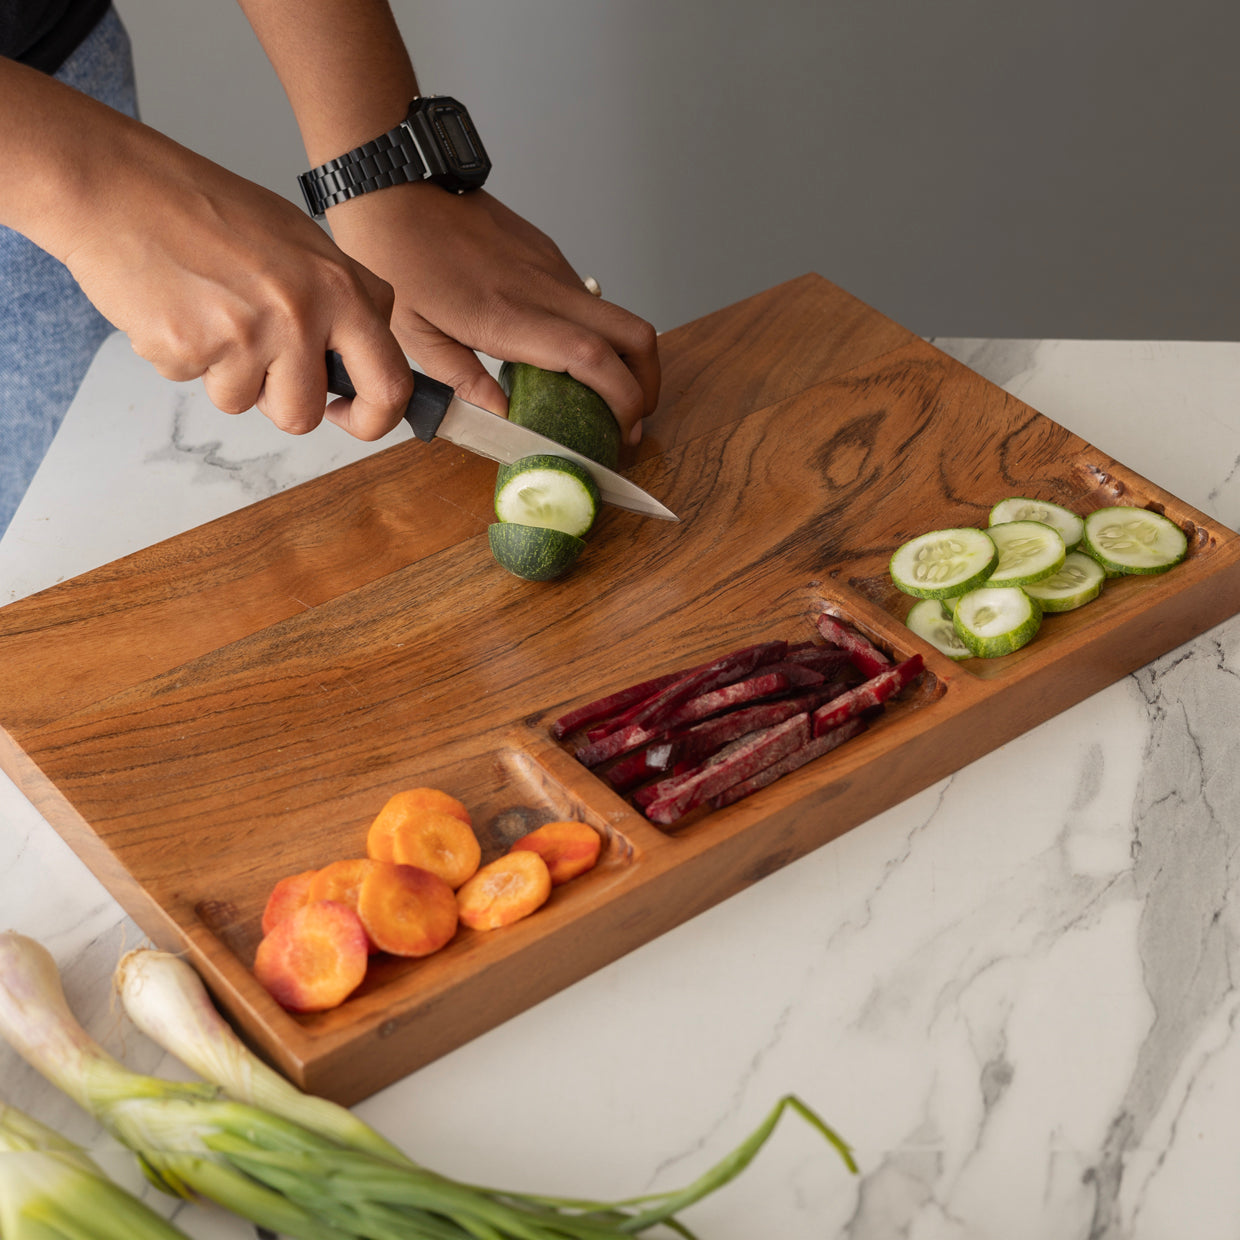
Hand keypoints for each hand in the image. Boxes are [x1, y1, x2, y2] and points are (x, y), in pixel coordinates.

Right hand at [59, 126, 413, 440]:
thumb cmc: (204, 208)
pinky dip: (186, 358)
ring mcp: (246, 336)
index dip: (375, 413)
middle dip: (291, 411)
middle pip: (308, 414)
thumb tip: (363, 358)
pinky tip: (176, 308)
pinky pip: (197, 383)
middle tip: (273, 388)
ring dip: (229, 375)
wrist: (117, 185)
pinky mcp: (192, 351)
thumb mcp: (299, 241)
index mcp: (339, 287)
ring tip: (210, 315)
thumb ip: (338, 300)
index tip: (352, 412)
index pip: (389, 381)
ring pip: (247, 404)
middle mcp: (301, 314)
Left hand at [324, 184, 660, 443]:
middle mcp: (542, 289)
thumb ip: (465, 382)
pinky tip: (572, 358)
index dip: (622, 398)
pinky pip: (588, 300)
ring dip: (627, 361)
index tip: (622, 429)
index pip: (592, 358)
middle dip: (646, 384)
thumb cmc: (395, 259)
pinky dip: (598, 335)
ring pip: (618, 317)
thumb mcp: (416, 337)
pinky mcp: (547, 254)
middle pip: (633, 335)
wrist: (395, 189)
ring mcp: (550, 268)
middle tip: (632, 420)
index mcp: (508, 317)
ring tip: (609, 396)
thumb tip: (505, 417)